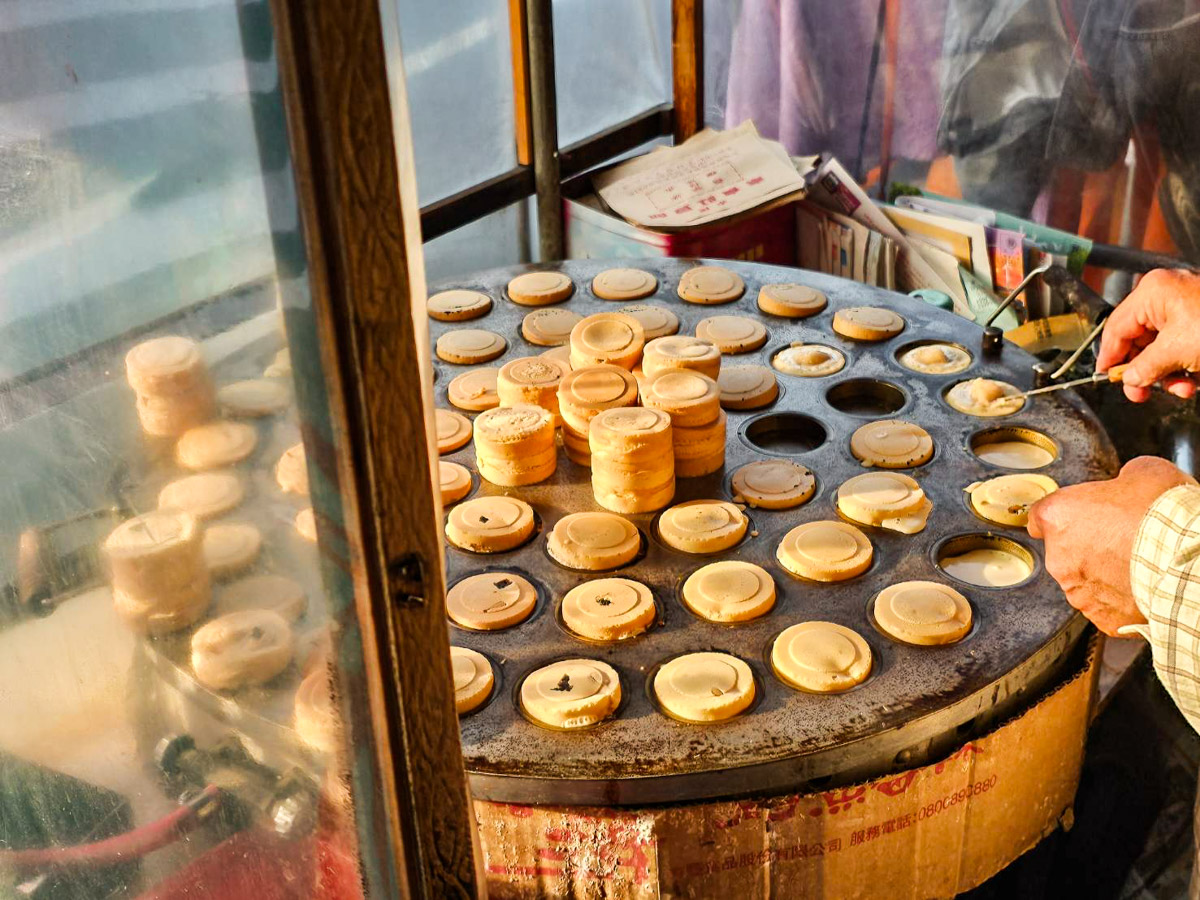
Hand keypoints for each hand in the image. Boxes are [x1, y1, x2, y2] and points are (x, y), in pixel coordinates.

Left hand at [1026, 456, 1195, 635]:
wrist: (1187, 560)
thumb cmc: (1162, 516)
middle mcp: (1059, 557)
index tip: (1076, 517)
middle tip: (1122, 538)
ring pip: (1084, 581)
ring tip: (1137, 563)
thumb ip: (1119, 480)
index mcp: (1058, 516)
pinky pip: (1106, 606)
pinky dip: (1120, 599)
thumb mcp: (1141, 473)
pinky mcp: (1102, 617)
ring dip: (1104, 573)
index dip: (1063, 515)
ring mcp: (1078, 591)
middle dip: (1089, 545)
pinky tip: (1142, 585)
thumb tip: (1126, 482)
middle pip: (1064, 550)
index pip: (1041, 516)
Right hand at [1096, 268, 1199, 401]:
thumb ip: (1144, 368)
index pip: (1116, 328)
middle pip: (1138, 339)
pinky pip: (1180, 345)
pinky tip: (1194, 380)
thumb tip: (1129, 379)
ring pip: (1160, 346)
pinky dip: (1184, 366)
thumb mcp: (1176, 353)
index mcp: (1153, 292)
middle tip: (1142, 394)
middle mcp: (1166, 294)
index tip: (1107, 378)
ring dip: (1167, 374)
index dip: (1109, 357)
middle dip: (1145, 370)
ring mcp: (1186, 306)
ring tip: (1182, 389)